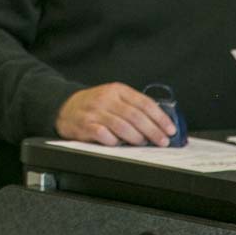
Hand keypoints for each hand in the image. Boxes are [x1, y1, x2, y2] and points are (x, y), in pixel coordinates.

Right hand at [55, 82, 178, 146]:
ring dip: (136, 137)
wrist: (65, 107)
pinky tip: (120, 144)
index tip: (170, 129)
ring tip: (143, 143)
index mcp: (117, 90)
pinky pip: (103, 135)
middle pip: (135, 116)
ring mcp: (95, 112)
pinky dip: (114, 141)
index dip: (160, 117)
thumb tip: (159, 123)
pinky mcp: (85, 125)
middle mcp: (106, 99)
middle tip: (162, 141)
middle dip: (153, 130)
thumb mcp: (114, 98)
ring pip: (121, 126)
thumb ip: (133, 106)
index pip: (144, 103)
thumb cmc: (95, 105)